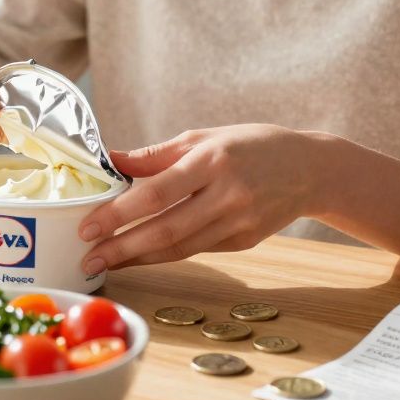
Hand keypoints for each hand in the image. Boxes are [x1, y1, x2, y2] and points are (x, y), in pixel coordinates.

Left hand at [78, 125, 328, 273]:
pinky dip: (164, 255)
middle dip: (121, 247)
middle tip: (88, 257)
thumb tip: (109, 161)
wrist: (310, 169)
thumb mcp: (203, 137)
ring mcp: (238, 222)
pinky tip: (138, 256)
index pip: (157, 193)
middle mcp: (227, 195)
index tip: (89, 226)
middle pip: (165, 229)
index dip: (120, 213)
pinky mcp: (244, 242)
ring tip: (105, 262)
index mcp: (212, 161)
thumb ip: (155, 155)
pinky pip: (196, 250)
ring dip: (138, 257)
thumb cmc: (251, 146)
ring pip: (179, 248)